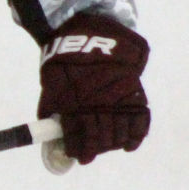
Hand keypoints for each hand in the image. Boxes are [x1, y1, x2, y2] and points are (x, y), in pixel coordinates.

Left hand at [36, 13, 149, 163]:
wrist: (93, 33)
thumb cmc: (69, 60)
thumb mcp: (52, 80)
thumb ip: (51, 106)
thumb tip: (48, 130)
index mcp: (75, 101)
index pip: (78, 135)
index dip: (78, 150)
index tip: (78, 156)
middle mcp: (98, 102)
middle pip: (100, 138)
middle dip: (94, 148)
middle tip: (89, 153)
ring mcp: (118, 99)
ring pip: (118, 134)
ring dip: (111, 143)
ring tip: (106, 144)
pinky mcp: (135, 93)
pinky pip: (140, 121)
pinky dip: (135, 136)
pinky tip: (128, 145)